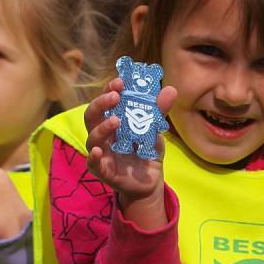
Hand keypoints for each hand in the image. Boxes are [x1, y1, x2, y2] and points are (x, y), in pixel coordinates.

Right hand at [84, 78, 176, 229]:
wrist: (150, 182)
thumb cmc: (147, 152)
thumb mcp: (154, 130)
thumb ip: (159, 111)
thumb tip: (171, 89)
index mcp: (113, 122)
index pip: (106, 102)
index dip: (109, 90)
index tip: (120, 81)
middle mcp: (103, 135)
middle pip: (92, 116)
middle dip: (101, 103)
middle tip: (115, 96)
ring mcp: (102, 152)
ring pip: (92, 137)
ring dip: (102, 127)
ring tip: (116, 120)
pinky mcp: (103, 171)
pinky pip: (93, 163)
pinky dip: (93, 157)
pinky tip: (98, 151)